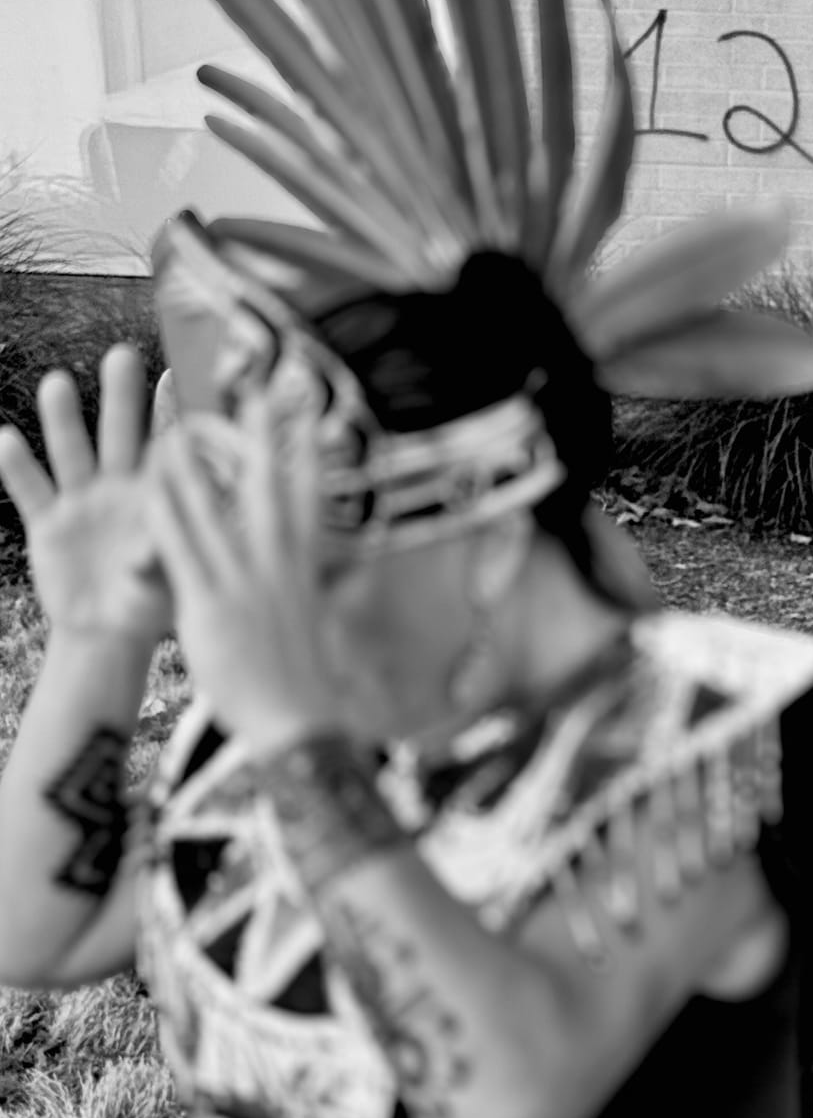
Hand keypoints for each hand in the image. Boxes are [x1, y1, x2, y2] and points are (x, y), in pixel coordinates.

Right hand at [0, 345, 171, 643]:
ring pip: (72, 452)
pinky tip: (4, 437)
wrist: (107, 631)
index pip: (168, 447)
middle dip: (121, 397)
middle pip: (120, 435)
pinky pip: (30, 489)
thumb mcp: (165, 583)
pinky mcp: (47, 521)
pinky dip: (16, 465)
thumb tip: (149, 547)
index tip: (177, 373)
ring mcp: (82, 501)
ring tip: (59, 382)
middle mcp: (119, 489)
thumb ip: (155, 560)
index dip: (173, 413)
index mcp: (158, 497)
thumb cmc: (152, 604)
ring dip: (64, 420)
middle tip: (123, 354)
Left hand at [145, 388, 344, 752]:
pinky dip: (166, 511)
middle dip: (264, 438)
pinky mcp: (208, 605)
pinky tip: (152, 485)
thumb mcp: (325, 623)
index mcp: (307, 569)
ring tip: (180, 426)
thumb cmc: (312, 680)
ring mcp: (243, 582)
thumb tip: (356, 568)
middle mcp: (278, 566)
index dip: (310, 454)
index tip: (310, 418)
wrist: (299, 724)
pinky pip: (180, 548)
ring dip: (196, 464)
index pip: (312, 498)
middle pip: (270, 486)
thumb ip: (333, 587)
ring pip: (216, 509)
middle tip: (256, 394)